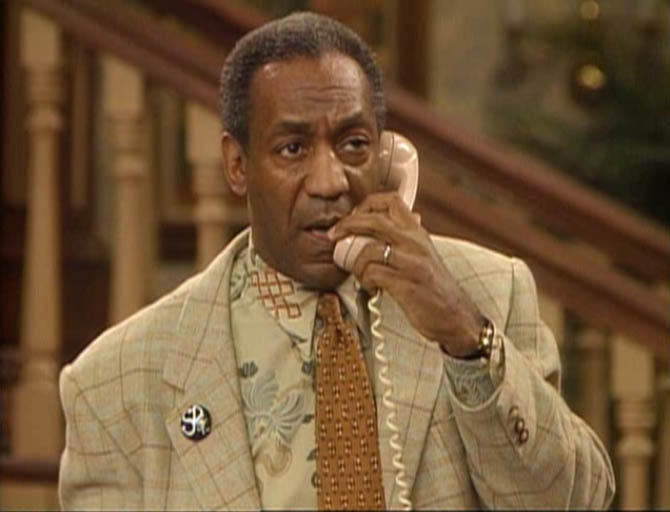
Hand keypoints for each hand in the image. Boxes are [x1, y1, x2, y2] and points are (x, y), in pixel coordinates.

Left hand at [328, 191, 483, 356]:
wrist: (457, 318)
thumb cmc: (436, 289)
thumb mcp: (425, 256)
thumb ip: (408, 240)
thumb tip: (390, 225)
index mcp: (418, 233)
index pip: (391, 200)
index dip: (366, 204)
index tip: (353, 217)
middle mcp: (416, 242)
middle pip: (374, 219)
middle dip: (347, 224)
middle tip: (334, 236)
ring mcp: (412, 263)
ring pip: (368, 249)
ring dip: (355, 263)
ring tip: (359, 274)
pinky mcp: (406, 284)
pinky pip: (372, 273)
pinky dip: (364, 280)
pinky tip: (370, 287)